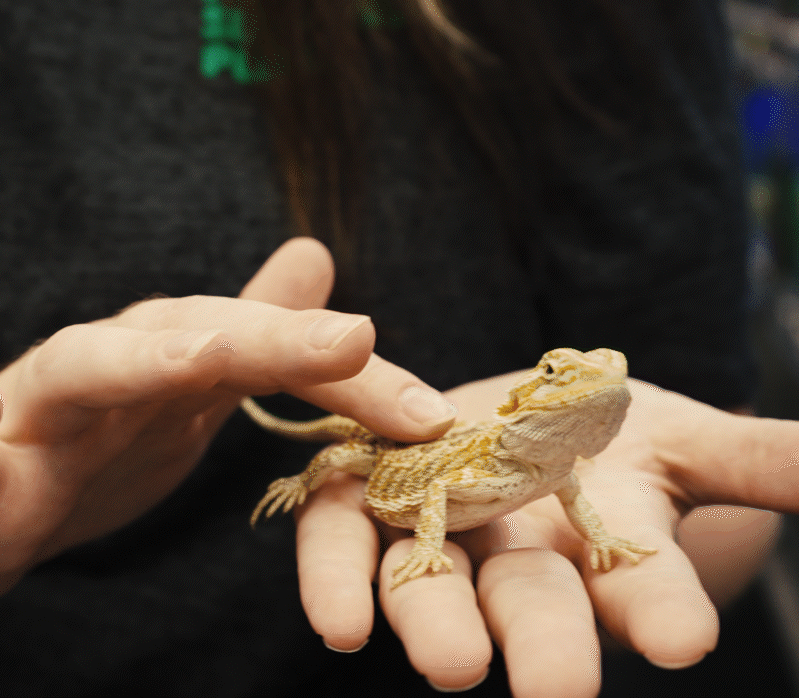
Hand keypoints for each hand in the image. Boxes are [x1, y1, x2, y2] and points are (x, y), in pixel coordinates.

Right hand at [0, 238, 457, 603]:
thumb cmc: (86, 450)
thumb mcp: (180, 396)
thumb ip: (249, 338)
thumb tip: (317, 256)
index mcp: (161, 363)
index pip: (262, 353)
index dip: (346, 379)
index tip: (431, 412)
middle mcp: (102, 368)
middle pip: (186, 337)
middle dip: (270, 338)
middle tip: (356, 339)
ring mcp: (29, 414)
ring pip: (76, 368)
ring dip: (134, 359)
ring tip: (196, 357)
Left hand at [294, 370, 796, 696]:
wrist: (505, 418)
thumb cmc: (607, 440)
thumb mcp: (688, 441)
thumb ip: (768, 462)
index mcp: (605, 546)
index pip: (642, 587)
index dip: (661, 608)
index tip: (683, 639)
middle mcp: (521, 558)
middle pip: (537, 610)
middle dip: (551, 650)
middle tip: (558, 696)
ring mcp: (437, 533)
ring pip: (436, 591)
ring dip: (438, 627)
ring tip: (448, 666)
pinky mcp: (362, 500)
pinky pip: (339, 543)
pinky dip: (332, 578)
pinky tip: (338, 625)